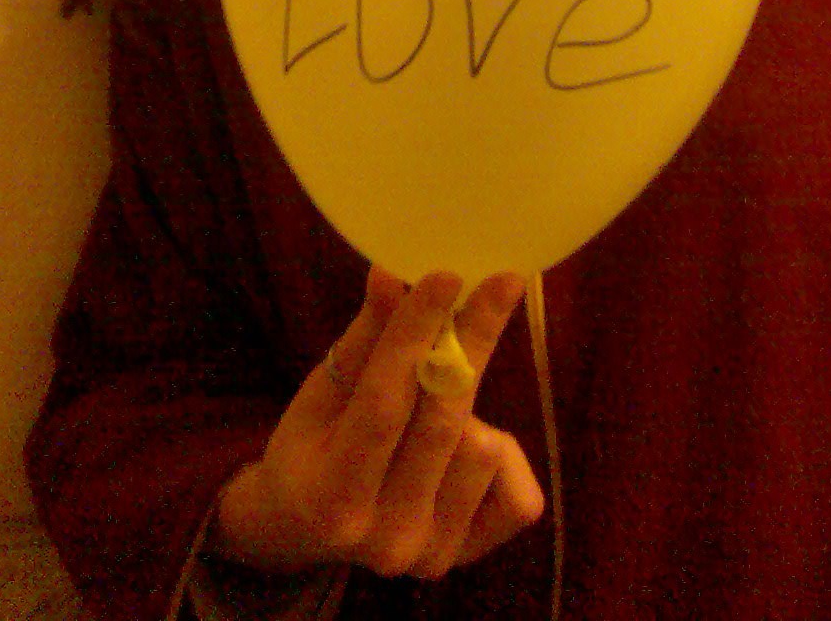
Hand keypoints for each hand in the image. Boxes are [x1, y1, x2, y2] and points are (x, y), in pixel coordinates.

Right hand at [211, 265, 544, 579]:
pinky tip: (469, 443)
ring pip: (482, 450)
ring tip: (436, 398)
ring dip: (469, 405)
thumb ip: (366, 338)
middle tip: (500, 281)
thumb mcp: (323, 392)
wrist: (311, 527)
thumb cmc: (315, 445)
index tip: (446, 276)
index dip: (415, 335)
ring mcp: (430, 556)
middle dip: (471, 341)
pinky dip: (503, 456)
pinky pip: (519, 493)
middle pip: (442, 421)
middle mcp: (384, 542)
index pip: (383, 403)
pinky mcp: (470, 557)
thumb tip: (393, 274)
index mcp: (330, 499)